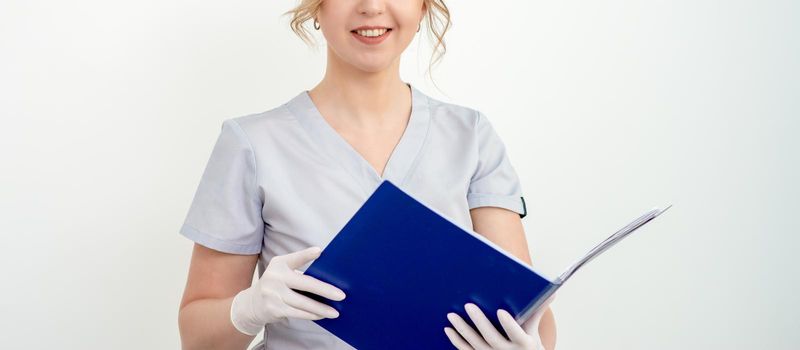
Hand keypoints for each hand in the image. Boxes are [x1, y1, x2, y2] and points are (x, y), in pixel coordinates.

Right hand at [229, 246, 346, 335]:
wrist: (251, 303)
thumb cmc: (276, 285)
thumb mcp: (282, 272)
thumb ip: (299, 272)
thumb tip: (328, 281)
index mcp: (279, 263)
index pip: (296, 258)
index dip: (307, 255)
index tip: (320, 251)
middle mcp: (275, 277)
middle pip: (305, 284)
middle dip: (325, 290)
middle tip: (341, 295)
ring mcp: (273, 294)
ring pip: (303, 303)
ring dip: (321, 308)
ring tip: (335, 312)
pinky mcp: (274, 309)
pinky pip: (298, 313)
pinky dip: (312, 314)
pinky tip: (322, 315)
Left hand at [444, 294, 555, 349]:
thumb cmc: (528, 348)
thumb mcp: (535, 333)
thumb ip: (537, 312)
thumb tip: (551, 291)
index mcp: (525, 344)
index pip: (517, 334)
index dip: (509, 325)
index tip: (501, 311)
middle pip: (491, 337)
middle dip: (479, 322)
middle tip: (468, 305)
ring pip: (476, 344)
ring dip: (463, 330)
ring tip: (452, 315)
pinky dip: (457, 341)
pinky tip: (448, 329)